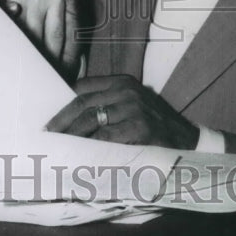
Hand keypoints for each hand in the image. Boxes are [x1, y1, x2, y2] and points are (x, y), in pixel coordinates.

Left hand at [46, 75, 198, 149]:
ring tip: (58, 145)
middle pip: (83, 102)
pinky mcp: (140, 127)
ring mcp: (133, 107)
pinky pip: (106, 137)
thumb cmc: (156, 125)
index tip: (51, 117)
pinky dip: (89, 146)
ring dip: (70, 134)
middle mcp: (126, 90)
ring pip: (90, 119)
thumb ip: (110, 103)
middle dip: (61, 119)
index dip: (64, 102)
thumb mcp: (134, 104)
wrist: (188, 140)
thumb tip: (75, 116)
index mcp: (123, 82)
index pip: (83, 87)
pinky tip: (80, 153)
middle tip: (47, 133)